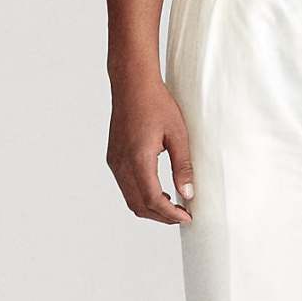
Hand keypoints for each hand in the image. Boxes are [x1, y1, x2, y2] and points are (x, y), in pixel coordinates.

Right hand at [107, 73, 194, 223]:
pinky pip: (125, 186)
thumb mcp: (178, 135)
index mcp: (138, 159)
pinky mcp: (113, 158)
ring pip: (130, 198)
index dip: (170, 213)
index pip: (152, 200)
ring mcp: (114, 162)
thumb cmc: (156, 103)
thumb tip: (188, 194)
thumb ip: (183, 167)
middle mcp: (121, 164)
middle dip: (161, 216)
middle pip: (138, 205)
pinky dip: (141, 196)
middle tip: (182, 215)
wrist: (132, 84)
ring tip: (173, 206)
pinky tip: (158, 191)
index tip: (187, 216)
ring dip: (150, 208)